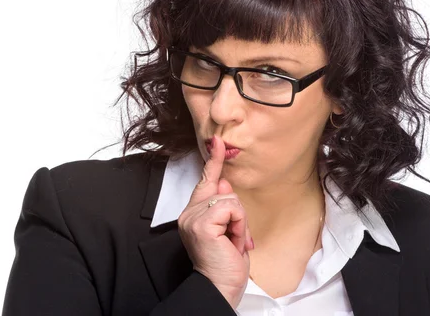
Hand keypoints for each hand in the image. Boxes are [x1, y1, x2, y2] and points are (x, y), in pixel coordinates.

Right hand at [177, 135, 253, 308]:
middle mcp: (189, 213)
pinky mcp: (201, 223)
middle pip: (225, 191)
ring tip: (233, 243)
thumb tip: (223, 182)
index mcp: (194, 213)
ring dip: (240, 223)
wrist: (219, 287)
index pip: (205, 182)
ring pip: (231, 200)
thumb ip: (224, 206)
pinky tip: (232, 241)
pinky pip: (231, 208)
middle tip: (235, 239)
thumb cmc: (224, 264)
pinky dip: (239, 225)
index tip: (217, 141)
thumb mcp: (228, 230)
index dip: (213, 160)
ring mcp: (193, 217)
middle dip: (239, 215)